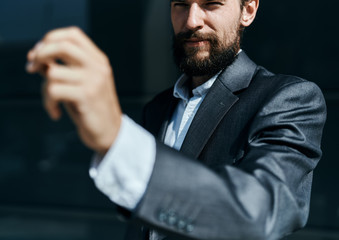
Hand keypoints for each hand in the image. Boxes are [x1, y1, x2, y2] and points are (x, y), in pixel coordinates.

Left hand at [26, 27, 121, 153]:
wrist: (109, 132)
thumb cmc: (91, 109)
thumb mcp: (79, 84)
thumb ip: (63, 70)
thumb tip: (38, 59)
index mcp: (98, 60)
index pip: (73, 35)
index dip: (51, 38)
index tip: (38, 53)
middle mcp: (98, 67)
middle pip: (62, 45)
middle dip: (41, 54)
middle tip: (32, 68)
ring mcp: (93, 80)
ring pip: (53, 72)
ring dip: (44, 89)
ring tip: (51, 101)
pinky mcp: (87, 96)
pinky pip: (53, 91)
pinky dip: (48, 103)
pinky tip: (55, 112)